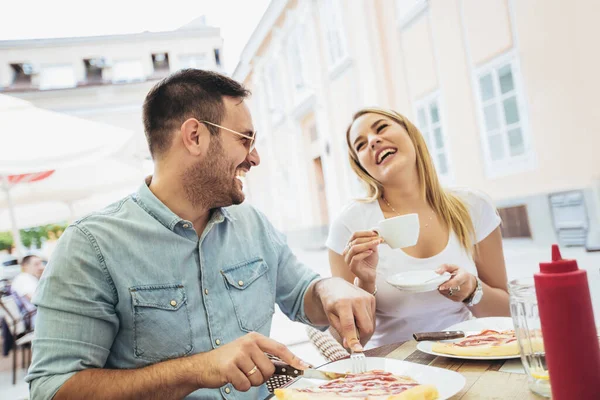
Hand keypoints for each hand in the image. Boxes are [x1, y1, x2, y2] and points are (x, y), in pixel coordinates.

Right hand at [194, 332, 308, 391]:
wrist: (203, 365)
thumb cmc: (229, 360)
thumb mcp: (247, 351)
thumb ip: (265, 356)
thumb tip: (289, 365)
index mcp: (254, 338)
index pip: (279, 348)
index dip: (293, 359)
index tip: (304, 367)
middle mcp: (248, 343)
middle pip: (269, 369)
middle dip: (262, 377)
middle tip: (249, 373)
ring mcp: (238, 354)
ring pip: (258, 378)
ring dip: (250, 382)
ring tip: (239, 374)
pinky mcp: (230, 367)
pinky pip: (245, 385)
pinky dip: (240, 386)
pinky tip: (232, 378)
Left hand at [315, 277, 375, 351]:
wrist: (334, 285)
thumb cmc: (331, 302)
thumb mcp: (331, 317)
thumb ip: (341, 331)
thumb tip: (350, 345)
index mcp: (343, 304)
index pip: (350, 326)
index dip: (353, 340)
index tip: (357, 351)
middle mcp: (357, 299)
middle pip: (366, 328)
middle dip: (361, 339)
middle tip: (354, 343)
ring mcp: (366, 298)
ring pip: (371, 325)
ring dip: (363, 331)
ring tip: (353, 328)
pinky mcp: (372, 298)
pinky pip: (373, 318)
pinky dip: (366, 323)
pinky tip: (358, 320)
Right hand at [343, 231, 382, 284]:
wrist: (370, 274)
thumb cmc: (369, 261)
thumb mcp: (372, 249)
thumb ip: (371, 242)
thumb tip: (375, 233)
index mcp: (350, 245)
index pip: (355, 235)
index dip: (365, 233)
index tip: (375, 233)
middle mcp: (347, 251)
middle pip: (355, 241)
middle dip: (368, 239)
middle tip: (378, 239)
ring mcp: (348, 260)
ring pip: (354, 248)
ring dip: (366, 245)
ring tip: (375, 244)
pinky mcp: (351, 267)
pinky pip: (355, 258)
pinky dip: (364, 254)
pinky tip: (370, 252)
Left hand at [436, 264, 476, 302]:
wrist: (469, 282)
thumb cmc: (460, 273)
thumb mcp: (453, 267)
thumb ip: (444, 267)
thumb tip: (437, 272)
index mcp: (465, 276)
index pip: (456, 282)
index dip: (448, 284)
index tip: (440, 287)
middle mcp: (466, 286)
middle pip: (451, 288)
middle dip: (443, 285)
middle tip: (439, 282)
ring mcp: (463, 294)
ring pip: (448, 293)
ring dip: (443, 289)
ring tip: (444, 284)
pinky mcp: (459, 299)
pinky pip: (448, 296)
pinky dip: (445, 292)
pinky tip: (447, 288)